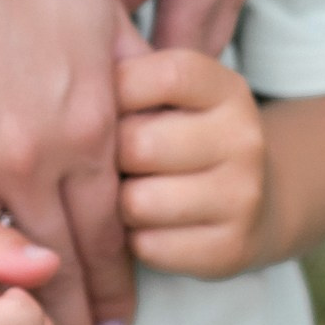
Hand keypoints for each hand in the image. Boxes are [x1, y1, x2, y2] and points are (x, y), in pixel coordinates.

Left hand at [116, 45, 268, 280]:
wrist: (255, 204)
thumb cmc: (185, 141)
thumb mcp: (172, 99)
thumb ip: (129, 78)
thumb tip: (69, 76)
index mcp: (226, 90)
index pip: (164, 76)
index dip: (119, 89)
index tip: (102, 104)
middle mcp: (243, 139)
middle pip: (138, 145)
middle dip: (109, 158)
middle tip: (110, 162)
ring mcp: (242, 196)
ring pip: (137, 202)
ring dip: (117, 205)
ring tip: (127, 194)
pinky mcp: (231, 248)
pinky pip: (149, 246)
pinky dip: (135, 240)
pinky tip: (148, 226)